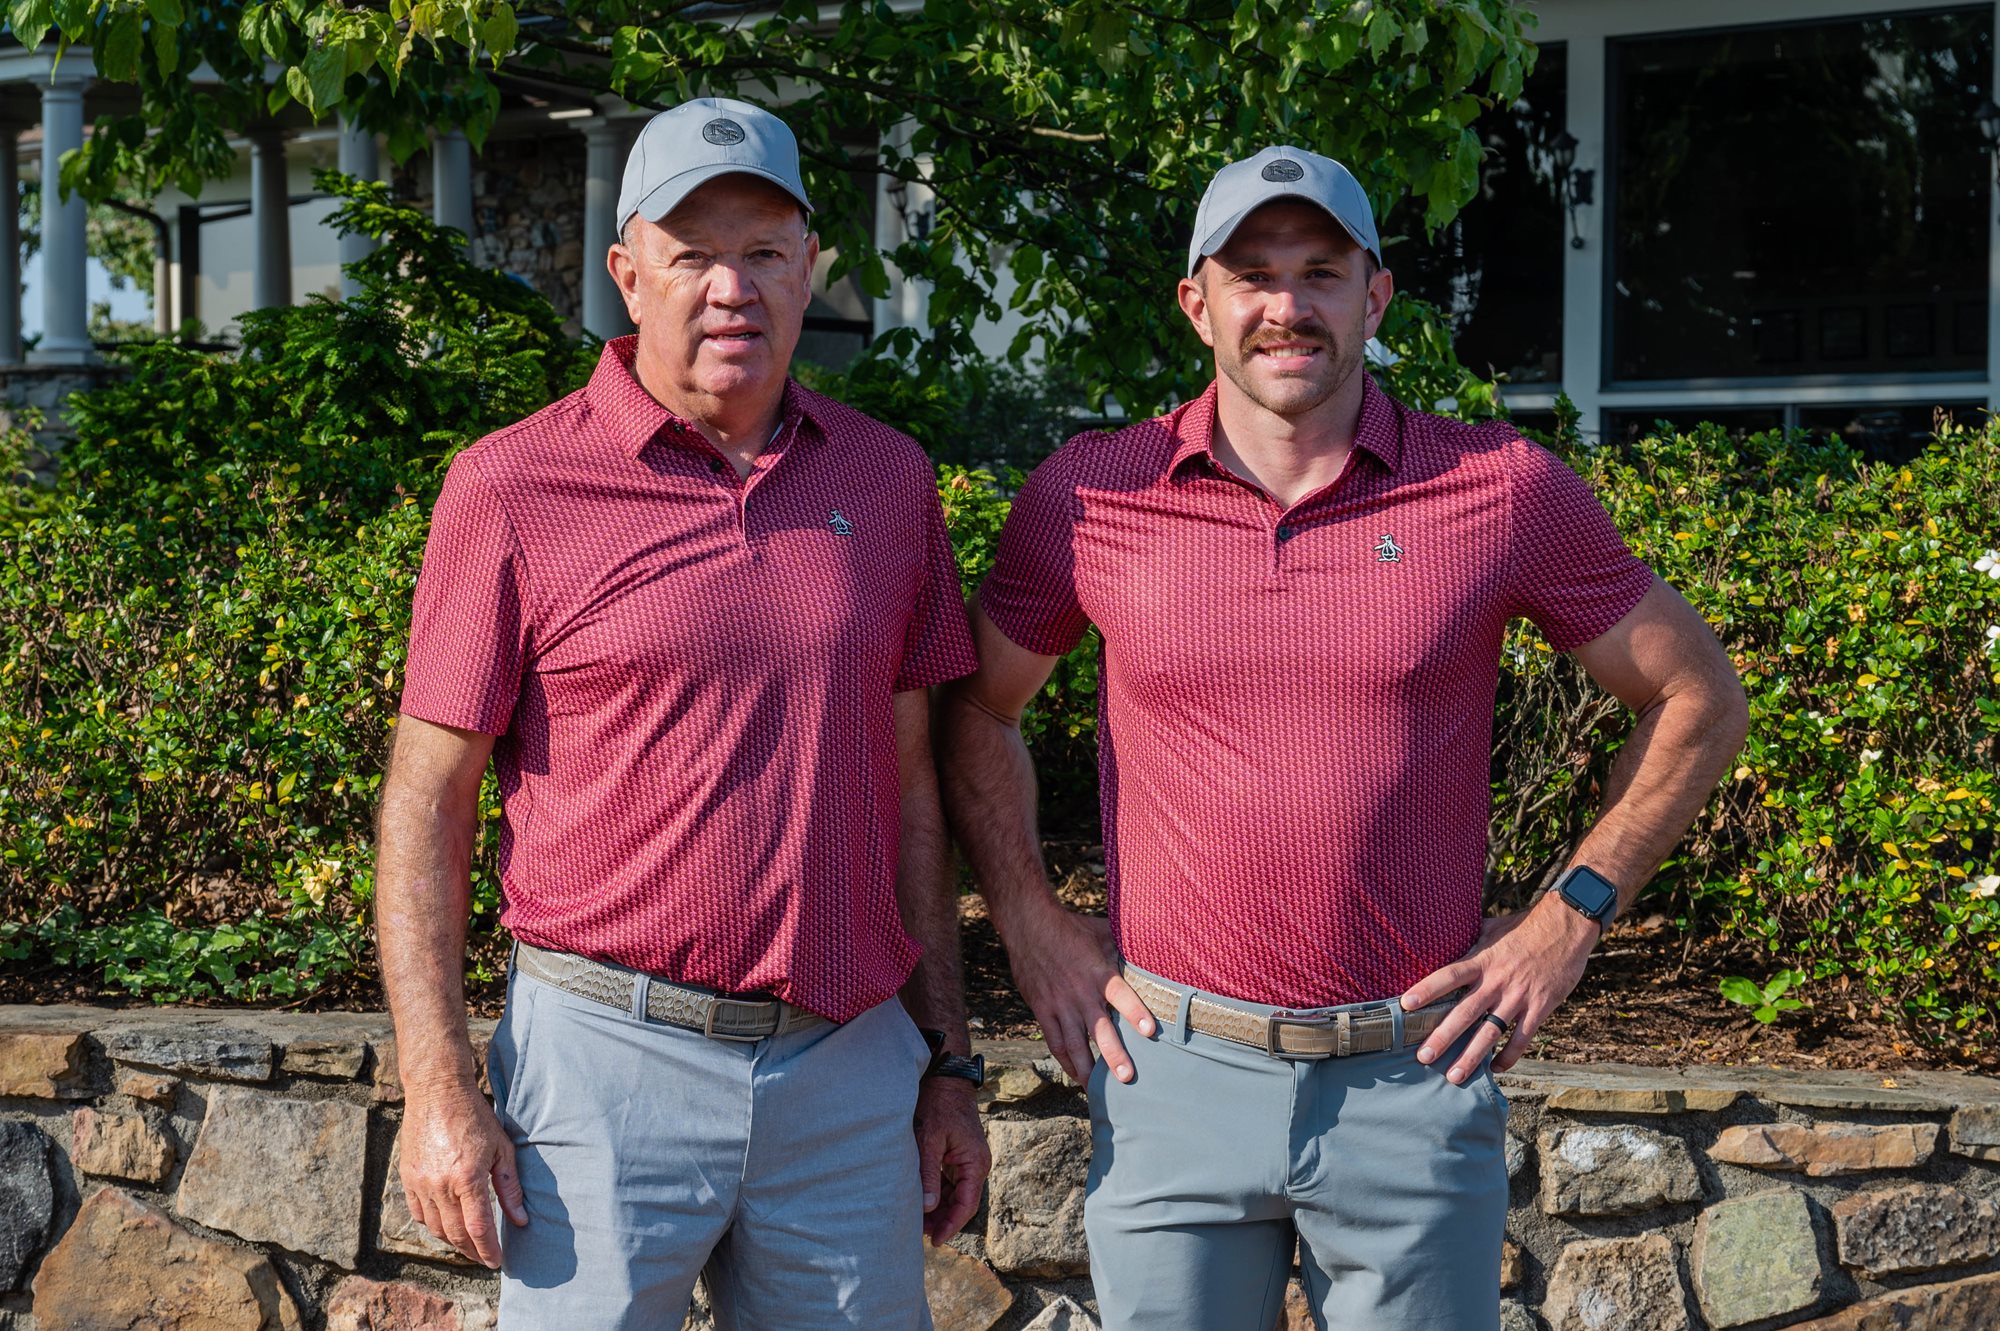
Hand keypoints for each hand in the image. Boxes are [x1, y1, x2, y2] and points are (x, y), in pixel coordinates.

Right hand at [399, 1077, 528, 1267]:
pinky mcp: (407, 1178)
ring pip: (435, 1228)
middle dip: (472, 1251)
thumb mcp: (501, 1148)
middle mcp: (440, 1185)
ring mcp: (421, 1183)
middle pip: (456, 1234)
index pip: (478, 1228)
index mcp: (467, 1178)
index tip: (497, 1261)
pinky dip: (432, 1225)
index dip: (488, 1249)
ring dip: (453, 1241)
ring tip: (469, 1244)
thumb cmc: (475, 1116)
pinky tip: (446, 1225)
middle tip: (484, 1258)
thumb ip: (510, 1187)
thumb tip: (520, 1219)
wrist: (437, 1092)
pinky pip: (418, 1213)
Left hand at [913, 1078, 990, 1243]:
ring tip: (917, 1220)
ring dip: (939, 1207)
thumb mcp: (929, 1139)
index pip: (966, 1205)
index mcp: (975, 1163)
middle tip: (919, 1233)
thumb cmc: (938, 1105)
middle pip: (962, 1203)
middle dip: (942, 1219)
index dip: (951, 1225)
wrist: (946, 1078)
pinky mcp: (960, 1155)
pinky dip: (937, 1192)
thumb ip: (928, 1174)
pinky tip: (921, 1199)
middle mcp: (976, 1164)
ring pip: (955, 1194)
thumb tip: (927, 1207)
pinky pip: (951, 1182)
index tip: (935, 1240)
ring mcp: (969, 1160)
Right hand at [998, 897, 1156, 1084]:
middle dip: (1113, 1055)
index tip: (1151, 1031)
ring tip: (1100, 1091)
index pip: (1120, 994)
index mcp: (1098, 972)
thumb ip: (1125, 946)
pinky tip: (1078, 1076)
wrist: (1028, 925)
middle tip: (1127, 1078)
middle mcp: (1079, 992)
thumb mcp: (1102, 932)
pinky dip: (1066, 1061)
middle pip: (1098, 1029)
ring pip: (1074, 1044)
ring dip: (1088, 1069)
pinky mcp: (1043, 1010)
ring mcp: (1059, 1004)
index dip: (1135, 1012)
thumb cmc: (1071, 928)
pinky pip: (1055, 1041)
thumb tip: (1156, 945)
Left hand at [1401, 895, 1599, 1083]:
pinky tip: (1495, 1069)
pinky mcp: (1540, 1007)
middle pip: (1465, 1013)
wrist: (1566, 927)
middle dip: (1443, 1037)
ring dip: (1472, 1057)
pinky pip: (1522, 1038)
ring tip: (1454, 1076)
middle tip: (1423, 1057)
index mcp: (1482, 960)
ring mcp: (1519, 997)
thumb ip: (1470, 939)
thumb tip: (1447, 936)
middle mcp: (1497, 982)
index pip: (1448, 976)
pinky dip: (1508, 1056)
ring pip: (1491, 1033)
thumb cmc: (1525, 926)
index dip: (1427, 990)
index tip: (1406, 1005)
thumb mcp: (1492, 927)